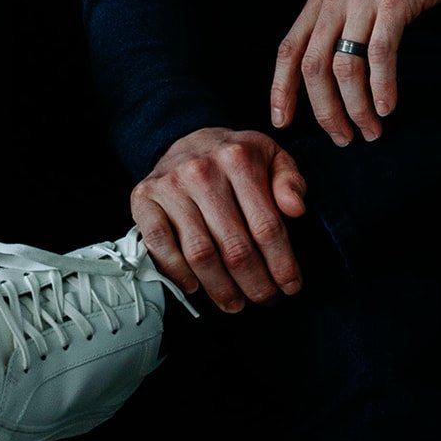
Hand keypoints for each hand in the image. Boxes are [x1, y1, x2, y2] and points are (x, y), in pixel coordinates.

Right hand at [131, 128, 306, 310]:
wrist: (187, 137)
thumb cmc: (235, 157)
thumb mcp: (272, 156)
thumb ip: (290, 181)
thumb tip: (297, 210)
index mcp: (239, 158)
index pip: (266, 225)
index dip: (282, 263)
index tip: (291, 286)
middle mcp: (202, 170)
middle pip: (234, 246)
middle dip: (255, 283)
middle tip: (265, 299)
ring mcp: (170, 185)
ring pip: (200, 254)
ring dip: (221, 287)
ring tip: (236, 302)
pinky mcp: (144, 198)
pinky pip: (161, 246)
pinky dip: (178, 273)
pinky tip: (196, 286)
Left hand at [270, 0, 440, 144]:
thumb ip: (338, 21)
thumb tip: (326, 76)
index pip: (288, 48)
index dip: (281, 88)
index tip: (282, 121)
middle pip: (314, 66)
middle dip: (325, 111)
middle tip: (342, 137)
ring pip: (345, 66)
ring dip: (356, 107)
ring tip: (370, 130)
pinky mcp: (395, 0)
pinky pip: (380, 53)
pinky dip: (382, 87)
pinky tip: (388, 107)